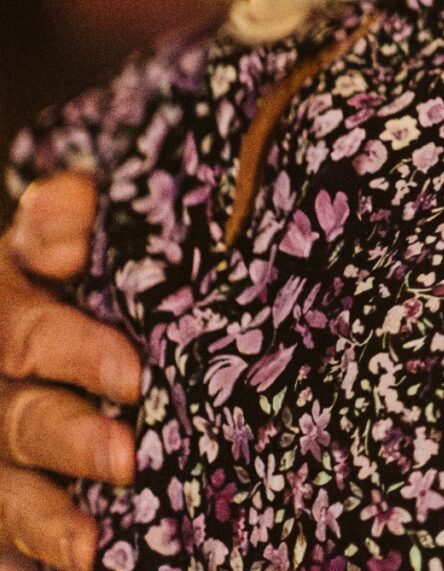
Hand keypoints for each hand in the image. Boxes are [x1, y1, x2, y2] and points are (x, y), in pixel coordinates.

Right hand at [1, 175, 136, 570]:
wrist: (53, 322)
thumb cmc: (84, 269)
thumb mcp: (63, 235)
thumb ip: (64, 218)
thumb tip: (70, 203)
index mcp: (5, 311)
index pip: (26, 332)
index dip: (76, 352)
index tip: (134, 374)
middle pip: (21, 420)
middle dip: (71, 442)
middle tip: (129, 457)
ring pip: (9, 493)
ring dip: (50, 518)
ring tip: (91, 542)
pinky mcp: (6, 501)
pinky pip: (11, 540)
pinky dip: (39, 554)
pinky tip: (86, 562)